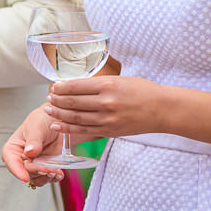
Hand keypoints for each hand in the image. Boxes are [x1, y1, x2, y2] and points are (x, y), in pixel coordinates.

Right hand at [2, 106, 64, 186]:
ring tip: (55, 170)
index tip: (24, 178)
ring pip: (36, 179)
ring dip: (46, 177)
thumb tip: (29, 152)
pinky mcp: (47, 167)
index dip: (16, 170)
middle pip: (25, 172)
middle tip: (48, 169)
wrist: (60, 121)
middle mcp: (22, 158)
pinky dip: (54, 178)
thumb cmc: (43, 119)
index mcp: (14, 147)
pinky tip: (59, 173)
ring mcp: (35, 164)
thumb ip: (33, 140)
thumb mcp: (37, 126)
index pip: (10, 160)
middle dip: (37, 172)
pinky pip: (48, 178)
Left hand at [44, 75, 163, 138]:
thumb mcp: (119, 79)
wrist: (162, 110)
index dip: (61, 87)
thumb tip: (75, 85)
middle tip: (48, 97)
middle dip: (57, 100)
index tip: (53, 86)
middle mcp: (106, 102)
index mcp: (108, 85)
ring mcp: (107, 119)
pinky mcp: (110, 131)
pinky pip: (84, 130)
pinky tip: (57, 125)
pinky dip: (68, 128)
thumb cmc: (142, 91)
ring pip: (76, 117)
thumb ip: (98, 83)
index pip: (76, 86)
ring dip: (59, 113)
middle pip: (73, 101)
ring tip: (48, 109)